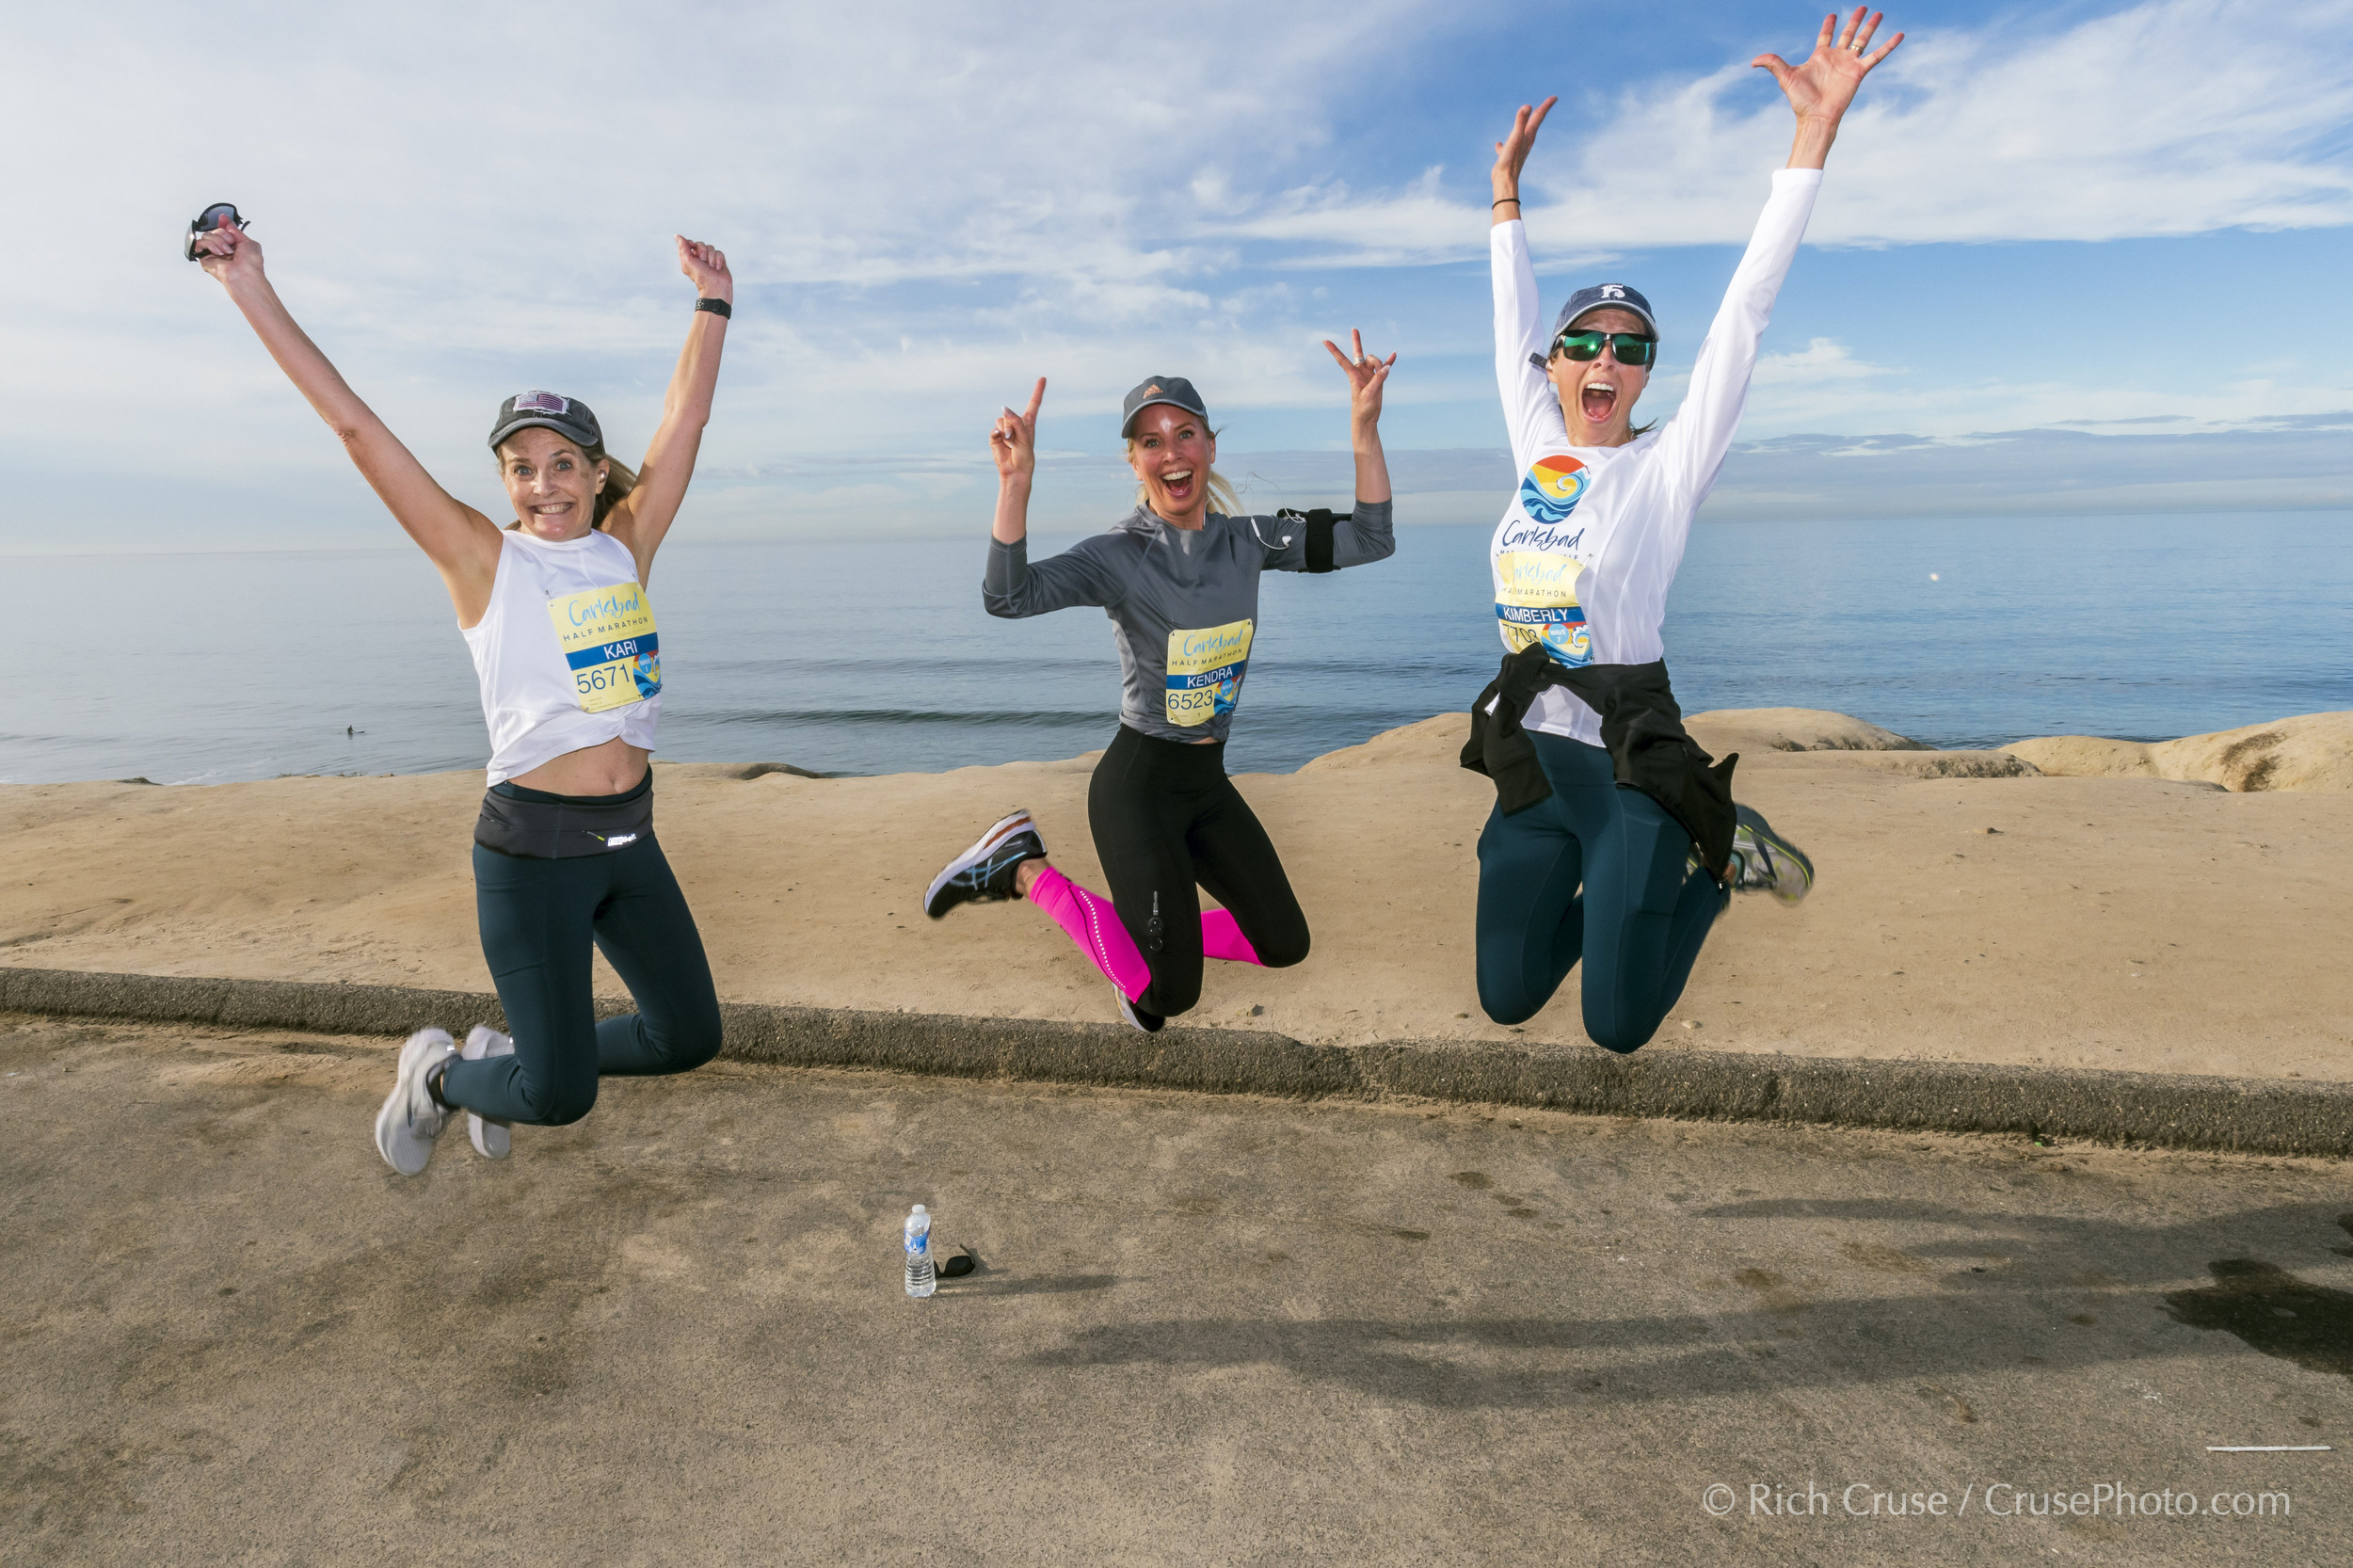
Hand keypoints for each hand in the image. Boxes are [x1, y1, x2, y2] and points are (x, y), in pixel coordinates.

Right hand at [192, 223, 263, 289]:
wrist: (244, 275)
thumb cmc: (250, 264)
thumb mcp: (248, 242)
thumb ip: (235, 230)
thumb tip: (226, 220)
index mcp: (234, 245)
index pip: (224, 230)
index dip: (223, 223)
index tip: (222, 218)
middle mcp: (223, 248)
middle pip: (215, 230)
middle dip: (224, 234)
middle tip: (231, 244)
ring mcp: (213, 253)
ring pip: (207, 235)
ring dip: (219, 241)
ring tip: (227, 252)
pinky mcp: (204, 257)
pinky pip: (200, 243)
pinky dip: (210, 245)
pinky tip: (218, 253)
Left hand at [677, 235, 731, 303]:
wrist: (715, 286)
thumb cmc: (700, 276)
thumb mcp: (688, 261)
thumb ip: (682, 247)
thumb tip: (677, 236)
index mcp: (689, 258)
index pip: (689, 243)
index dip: (691, 244)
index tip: (693, 251)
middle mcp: (699, 258)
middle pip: (701, 244)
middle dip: (702, 252)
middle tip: (703, 262)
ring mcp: (710, 259)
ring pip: (711, 247)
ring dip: (711, 258)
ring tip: (711, 268)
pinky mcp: (719, 261)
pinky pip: (719, 252)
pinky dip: (719, 260)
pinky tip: (717, 268)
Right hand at [991, 378, 1044, 484]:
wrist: (1015, 471)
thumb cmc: (1025, 456)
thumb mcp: (1025, 437)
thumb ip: (1015, 421)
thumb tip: (1003, 408)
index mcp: (1028, 423)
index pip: (1034, 403)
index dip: (1038, 391)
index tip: (1043, 378)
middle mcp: (1016, 423)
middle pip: (1010, 414)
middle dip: (1011, 426)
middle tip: (1014, 439)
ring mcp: (1005, 430)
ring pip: (1001, 420)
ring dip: (1005, 431)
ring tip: (1009, 442)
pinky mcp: (996, 437)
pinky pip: (994, 430)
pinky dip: (997, 434)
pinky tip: (1001, 441)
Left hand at [1323, 331, 1394, 426]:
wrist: (1367, 418)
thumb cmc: (1363, 408)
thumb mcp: (1370, 394)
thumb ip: (1378, 379)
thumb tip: (1387, 367)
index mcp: (1353, 376)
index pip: (1342, 360)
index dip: (1334, 350)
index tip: (1325, 341)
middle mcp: (1361, 372)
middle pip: (1361, 354)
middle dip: (1357, 341)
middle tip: (1354, 329)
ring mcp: (1370, 374)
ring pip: (1376, 361)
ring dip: (1382, 364)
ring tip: (1384, 375)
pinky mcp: (1379, 378)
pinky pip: (1385, 367)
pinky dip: (1389, 361)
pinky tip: (1394, 355)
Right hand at [1491, 96, 1556, 200]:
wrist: (1504, 182)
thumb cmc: (1510, 160)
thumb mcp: (1515, 138)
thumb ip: (1520, 122)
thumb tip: (1528, 106)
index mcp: (1528, 135)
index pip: (1539, 117)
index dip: (1546, 106)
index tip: (1554, 97)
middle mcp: (1525, 141)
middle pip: (1535, 124)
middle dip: (1540, 113)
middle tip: (1547, 104)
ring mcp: (1518, 149)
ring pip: (1523, 134)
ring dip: (1525, 125)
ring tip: (1526, 120)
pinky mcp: (1508, 157)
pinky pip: (1507, 147)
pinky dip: (1504, 144)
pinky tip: (1498, 144)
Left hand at [1754, 8, 1901, 127]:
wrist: (1816, 116)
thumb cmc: (1801, 100)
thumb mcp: (1786, 77)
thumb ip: (1773, 64)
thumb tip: (1753, 61)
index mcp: (1820, 57)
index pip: (1825, 36)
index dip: (1829, 25)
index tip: (1832, 15)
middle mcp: (1836, 58)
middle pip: (1848, 34)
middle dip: (1854, 20)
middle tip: (1862, 6)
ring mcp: (1849, 64)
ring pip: (1863, 40)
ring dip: (1870, 27)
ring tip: (1879, 13)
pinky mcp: (1859, 72)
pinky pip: (1876, 56)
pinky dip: (1888, 46)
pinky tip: (1899, 35)